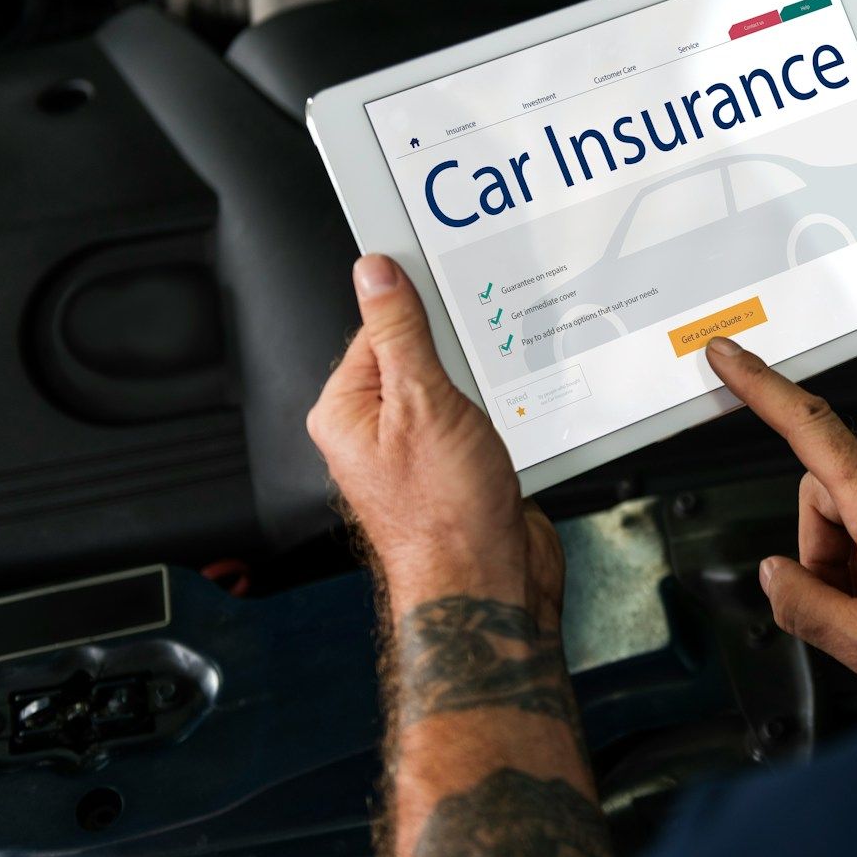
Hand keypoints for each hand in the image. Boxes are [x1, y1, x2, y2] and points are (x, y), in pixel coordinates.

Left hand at [308, 255, 563, 626]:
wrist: (487, 582)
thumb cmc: (443, 515)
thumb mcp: (421, 402)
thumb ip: (400, 333)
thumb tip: (377, 274)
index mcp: (345, 411)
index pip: (378, 329)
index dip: (419, 315)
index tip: (450, 303)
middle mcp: (375, 432)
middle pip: (420, 356)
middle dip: (459, 356)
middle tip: (476, 371)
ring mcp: (418, 451)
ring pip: (455, 388)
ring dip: (484, 388)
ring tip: (492, 411)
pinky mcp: (457, 466)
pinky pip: (479, 418)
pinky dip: (501, 413)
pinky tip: (511, 425)